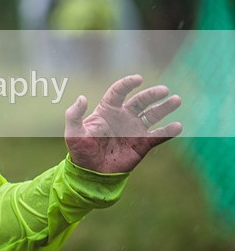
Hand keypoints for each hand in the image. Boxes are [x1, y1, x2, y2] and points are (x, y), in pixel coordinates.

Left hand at [65, 74, 181, 172]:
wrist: (91, 172)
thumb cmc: (80, 150)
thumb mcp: (73, 132)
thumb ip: (74, 115)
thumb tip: (82, 98)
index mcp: (107, 110)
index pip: (118, 92)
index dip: (127, 83)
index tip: (138, 78)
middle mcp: (123, 117)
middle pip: (140, 101)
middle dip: (152, 94)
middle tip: (164, 90)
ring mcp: (134, 130)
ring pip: (152, 115)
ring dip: (164, 108)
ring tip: (176, 100)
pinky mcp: (142, 144)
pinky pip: (157, 136)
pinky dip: (168, 131)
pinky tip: (178, 126)